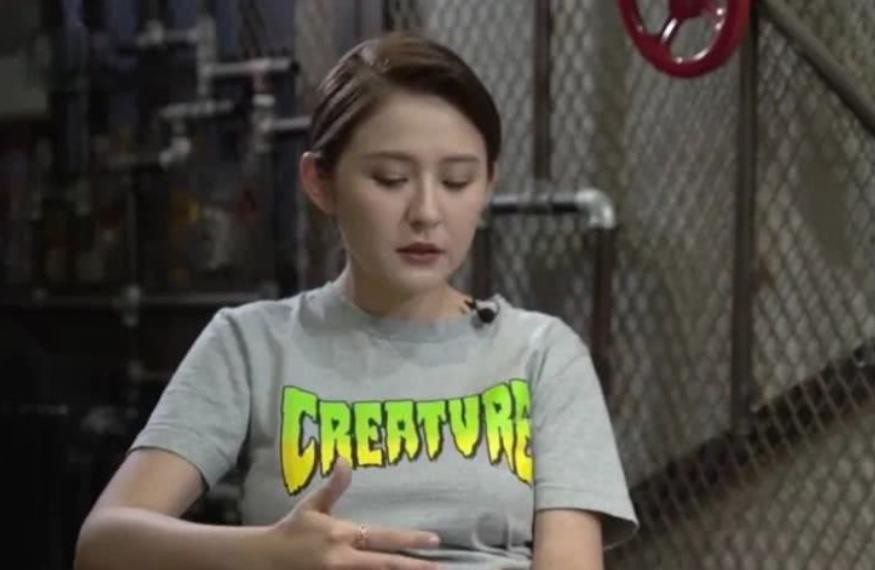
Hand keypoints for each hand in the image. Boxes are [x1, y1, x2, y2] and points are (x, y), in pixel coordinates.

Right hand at [261, 458, 441, 568]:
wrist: (264, 559)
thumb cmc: (293, 529)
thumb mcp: (312, 506)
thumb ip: (334, 487)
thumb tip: (345, 461)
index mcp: (341, 534)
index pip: (383, 537)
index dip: (410, 539)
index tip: (434, 540)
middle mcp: (343, 558)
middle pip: (386, 564)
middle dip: (414, 566)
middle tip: (439, 566)